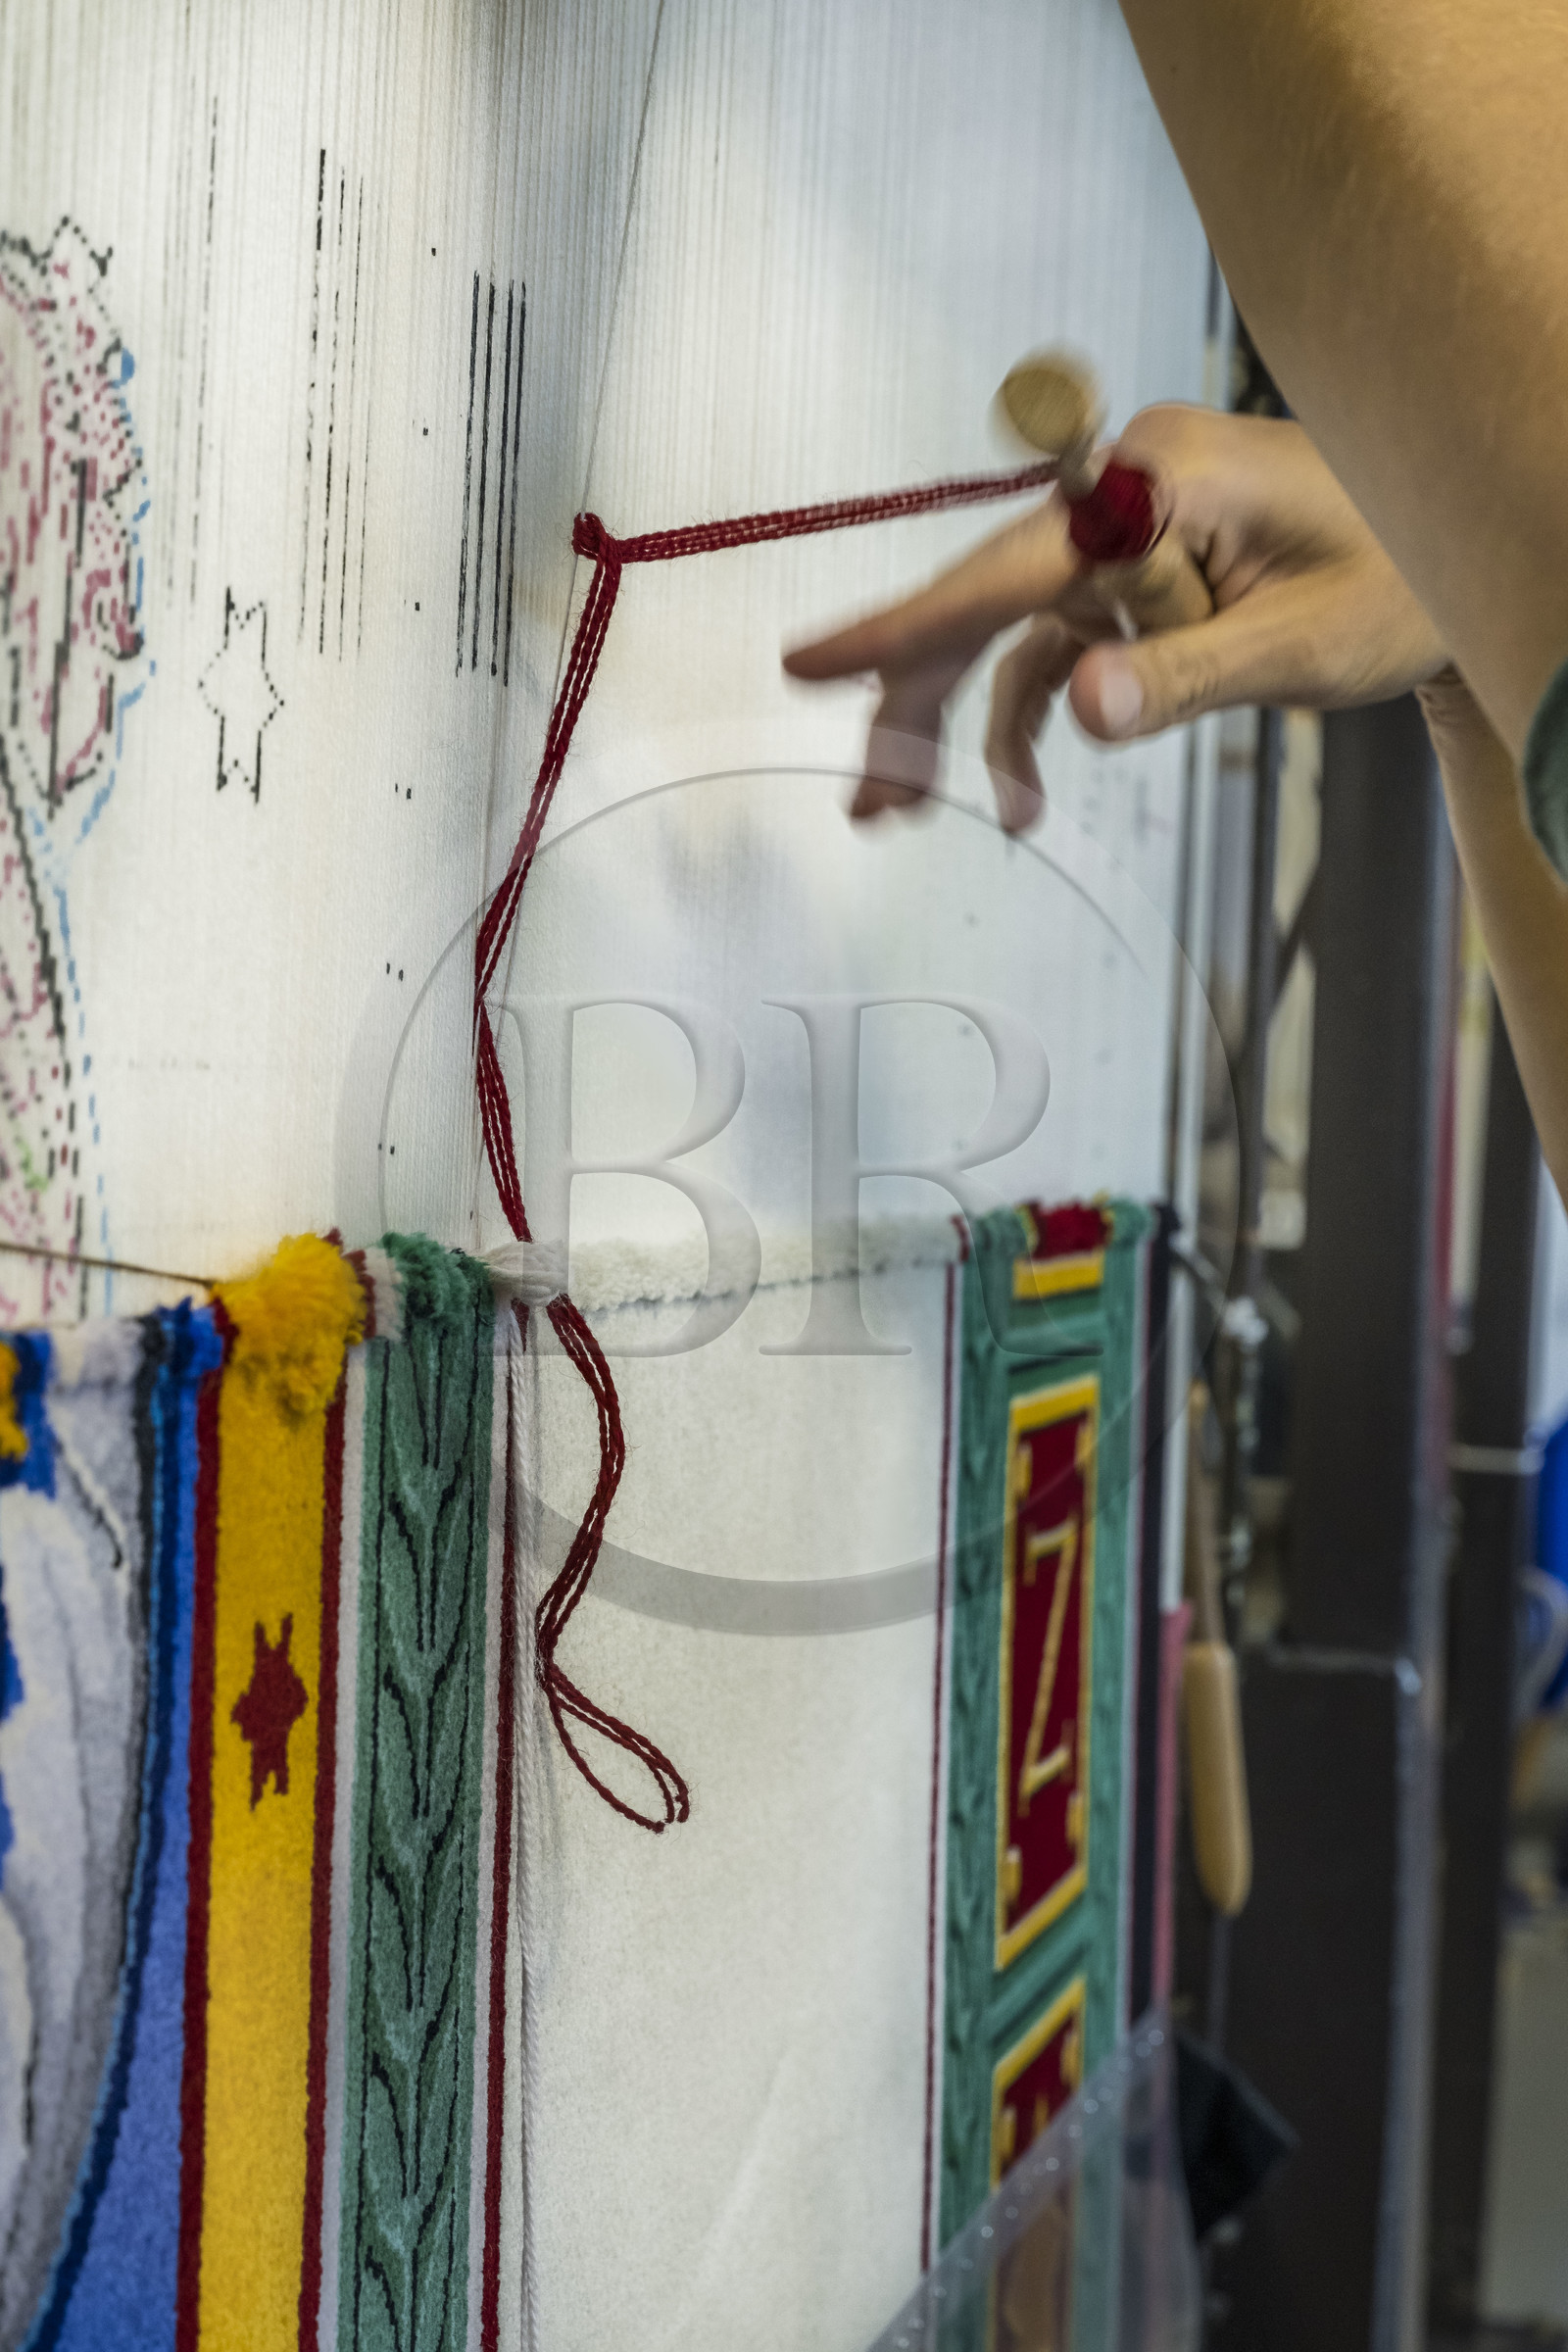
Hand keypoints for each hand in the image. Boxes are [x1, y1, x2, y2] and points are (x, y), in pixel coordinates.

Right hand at [783, 405, 1447, 830]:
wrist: (1453, 555)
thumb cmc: (1401, 578)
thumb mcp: (1302, 643)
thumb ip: (1188, 676)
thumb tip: (1082, 711)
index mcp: (1158, 482)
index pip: (1007, 569)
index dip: (905, 627)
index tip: (809, 666)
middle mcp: (1123, 494)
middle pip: (986, 602)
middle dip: (916, 701)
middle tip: (867, 798)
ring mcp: (1123, 535)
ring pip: (1006, 633)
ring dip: (959, 724)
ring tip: (901, 808)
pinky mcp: (1132, 573)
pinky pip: (1054, 648)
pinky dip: (1031, 719)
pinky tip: (1018, 795)